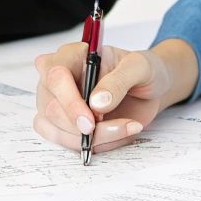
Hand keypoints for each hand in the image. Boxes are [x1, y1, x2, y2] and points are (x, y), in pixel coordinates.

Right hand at [31, 38, 197, 153]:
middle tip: (114, 127)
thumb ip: (118, 80)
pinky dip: (91, 144)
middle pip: (52, 108)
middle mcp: (56, 79)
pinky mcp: (62, 124)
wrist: (148, 89)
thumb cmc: (141, 71)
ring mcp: (56, 103)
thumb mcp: (140, 67)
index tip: (92, 120)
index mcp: (71, 55)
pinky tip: (115, 134)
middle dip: (81, 126)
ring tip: (125, 127)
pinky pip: (65, 141)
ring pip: (58, 129)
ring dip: (93, 138)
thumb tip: (96, 103)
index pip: (55, 76)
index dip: (70, 101)